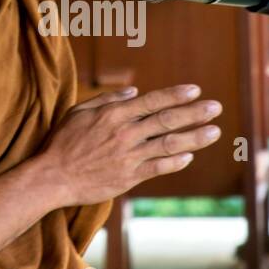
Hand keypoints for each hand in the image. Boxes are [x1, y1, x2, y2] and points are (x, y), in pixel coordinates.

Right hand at [37, 83, 222, 206]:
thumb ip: (108, 99)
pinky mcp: (128, 177)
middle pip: (167, 120)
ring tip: (214, 132)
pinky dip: (175, 162)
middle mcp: (125, 133)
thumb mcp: (79, 111)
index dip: (176, 95)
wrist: (53, 177)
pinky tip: (189, 156)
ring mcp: (128, 156)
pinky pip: (158, 168)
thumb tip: (134, 92)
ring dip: (194, 138)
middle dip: (194, 113)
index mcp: (114, 114)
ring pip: (168, 144)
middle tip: (216, 108)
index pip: (152, 101)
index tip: (196, 91)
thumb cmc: (63, 142)